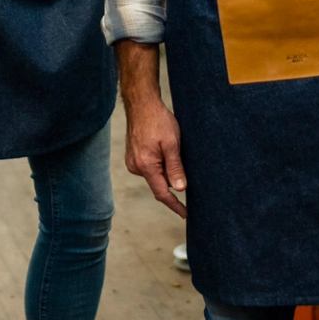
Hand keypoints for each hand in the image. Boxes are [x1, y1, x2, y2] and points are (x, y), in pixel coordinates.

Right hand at [123, 93, 186, 217]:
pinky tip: (161, 147)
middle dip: (172, 177)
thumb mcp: (172, 144)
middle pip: (160, 183)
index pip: (162, 193)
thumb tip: (180, 189)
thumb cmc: (157, 121)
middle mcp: (136, 167)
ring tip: (170, 147)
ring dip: (166, 168)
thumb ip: (175, 167)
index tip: (185, 214)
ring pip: (156, 174)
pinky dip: (159, 162)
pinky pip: (150, 167)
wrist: (142, 104)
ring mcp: (133, 162)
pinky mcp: (133, 156)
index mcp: (146, 166)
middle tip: (181, 156)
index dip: (175, 205)